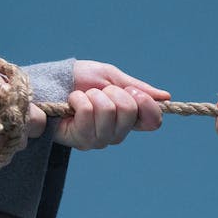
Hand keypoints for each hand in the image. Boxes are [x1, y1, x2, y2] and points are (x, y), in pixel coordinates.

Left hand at [39, 60, 168, 149]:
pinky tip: (72, 102)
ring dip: (93, 95)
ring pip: (108, 112)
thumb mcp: (111, 77)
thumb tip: (166, 97)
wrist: (51, 82)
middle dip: (112, 92)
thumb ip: (137, 88)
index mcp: (129, 118)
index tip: (131, 90)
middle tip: (99, 91)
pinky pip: (88, 114)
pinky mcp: (81, 140)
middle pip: (129, 112)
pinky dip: (79, 100)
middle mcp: (117, 133)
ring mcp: (100, 139)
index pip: (153, 122)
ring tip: (83, 96)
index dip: (146, 104)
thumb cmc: (81, 80)